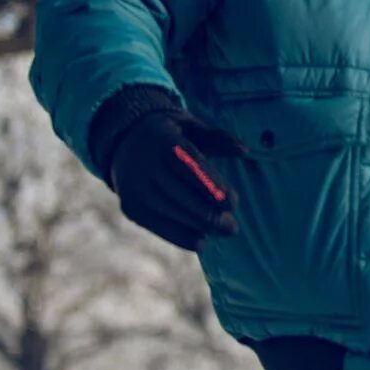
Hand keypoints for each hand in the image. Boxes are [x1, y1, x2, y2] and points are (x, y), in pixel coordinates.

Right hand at [106, 109, 246, 251]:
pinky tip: (202, 242)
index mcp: (162, 141)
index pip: (188, 166)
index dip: (210, 186)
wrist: (125, 142)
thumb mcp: (192, 127)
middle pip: (180, 194)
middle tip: (233, 227)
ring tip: (224, 232)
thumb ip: (218, 138)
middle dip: (209, 213)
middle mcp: (144, 166)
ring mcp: (133, 188)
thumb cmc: (171, 135)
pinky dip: (179, 235)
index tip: (232, 203)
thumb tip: (244, 150)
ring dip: (198, 226)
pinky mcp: (130, 207)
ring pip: (169, 211)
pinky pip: (156, 225)